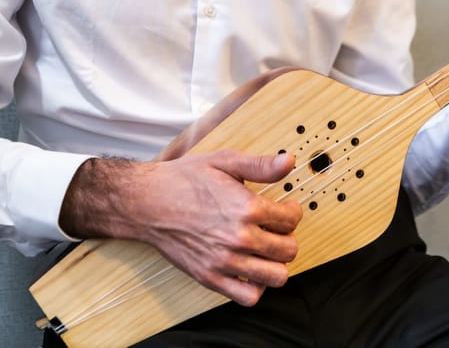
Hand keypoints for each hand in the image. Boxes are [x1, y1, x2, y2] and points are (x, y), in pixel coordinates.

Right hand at [60, 150, 302, 305]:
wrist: (146, 202)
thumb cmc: (184, 180)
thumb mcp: (225, 161)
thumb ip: (261, 165)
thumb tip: (289, 161)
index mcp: (247, 208)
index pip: (292, 220)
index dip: (293, 212)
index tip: (286, 209)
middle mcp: (239, 237)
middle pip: (289, 250)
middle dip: (288, 237)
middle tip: (276, 229)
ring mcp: (225, 261)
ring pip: (276, 276)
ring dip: (277, 263)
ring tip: (266, 250)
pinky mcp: (210, 278)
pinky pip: (248, 297)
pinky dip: (256, 287)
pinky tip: (251, 270)